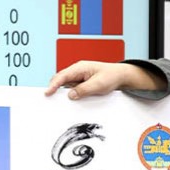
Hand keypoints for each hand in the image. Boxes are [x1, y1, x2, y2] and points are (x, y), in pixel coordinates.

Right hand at [46, 60, 164, 98]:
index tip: (48, 93)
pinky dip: (70, 94)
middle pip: (61, 79)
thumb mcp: (99, 84)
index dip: (53, 85)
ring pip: (66, 84)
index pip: (62, 76)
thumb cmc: (111, 76)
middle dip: (54, 88)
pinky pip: (72, 88)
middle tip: (49, 99)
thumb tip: (71, 95)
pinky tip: (71, 100)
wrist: (121, 76)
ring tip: (59, 102)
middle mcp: (77, 71)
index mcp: (80, 68)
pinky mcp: (82, 82)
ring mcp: (79, 77)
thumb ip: (84, 89)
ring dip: (63, 92)